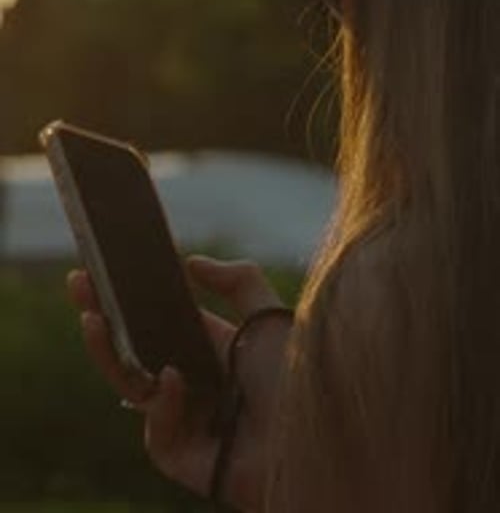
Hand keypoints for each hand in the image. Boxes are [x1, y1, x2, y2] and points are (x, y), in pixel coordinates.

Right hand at [67, 257, 291, 511]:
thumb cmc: (299, 378)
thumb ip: (239, 281)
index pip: (162, 319)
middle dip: (104, 317)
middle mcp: (197, 382)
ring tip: (93, 320)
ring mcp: (187, 421)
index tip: (107, 269)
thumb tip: (191, 263)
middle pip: (137, 349)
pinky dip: (161, 403)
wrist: (316, 441)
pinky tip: (172, 381)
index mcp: (214, 348)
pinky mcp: (184, 459)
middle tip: (78, 284)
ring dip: (108, 353)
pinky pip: (155, 431)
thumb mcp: (271, 316)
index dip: (135, 298)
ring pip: (133, 387)